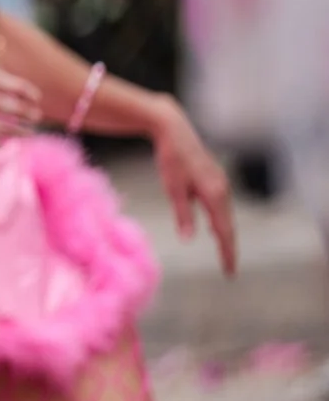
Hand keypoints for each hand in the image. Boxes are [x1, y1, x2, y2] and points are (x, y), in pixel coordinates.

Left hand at [149, 99, 237, 275]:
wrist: (174, 129)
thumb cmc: (170, 159)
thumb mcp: (173, 189)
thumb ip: (182, 214)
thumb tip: (189, 239)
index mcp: (214, 195)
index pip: (224, 231)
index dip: (227, 253)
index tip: (229, 272)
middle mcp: (223, 190)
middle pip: (228, 226)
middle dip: (228, 248)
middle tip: (229, 270)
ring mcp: (221, 183)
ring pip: (225, 215)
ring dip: (224, 234)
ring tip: (224, 254)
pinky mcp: (215, 178)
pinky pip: (220, 205)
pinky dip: (220, 220)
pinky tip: (214, 229)